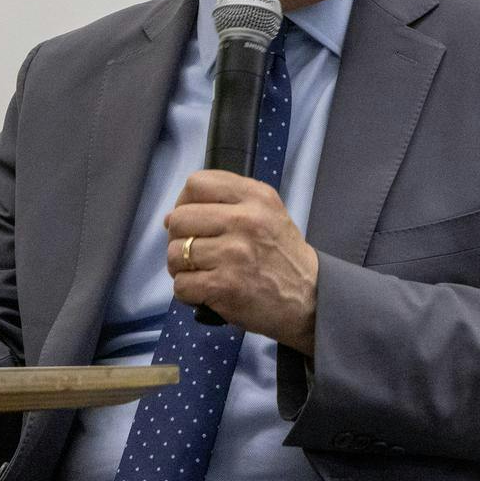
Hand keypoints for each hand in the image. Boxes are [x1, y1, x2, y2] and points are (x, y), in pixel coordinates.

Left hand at [164, 171, 318, 352]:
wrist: (309, 296)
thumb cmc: (283, 255)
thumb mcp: (268, 212)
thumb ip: (227, 203)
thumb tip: (170, 216)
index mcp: (256, 197)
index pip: (197, 183)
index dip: (185, 202)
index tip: (193, 219)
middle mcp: (245, 220)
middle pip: (179, 218)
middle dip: (179, 238)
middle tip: (195, 251)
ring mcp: (234, 253)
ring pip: (175, 254)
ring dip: (182, 268)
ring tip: (202, 272)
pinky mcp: (224, 285)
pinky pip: (181, 284)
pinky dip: (188, 292)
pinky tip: (206, 291)